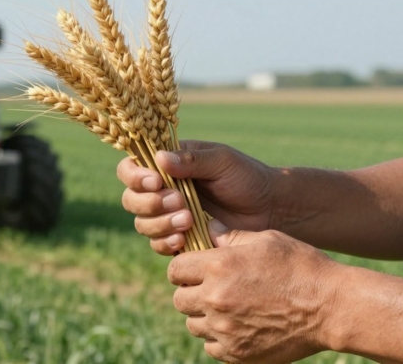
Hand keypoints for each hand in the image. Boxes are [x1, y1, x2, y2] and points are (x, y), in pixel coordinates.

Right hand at [117, 141, 277, 254]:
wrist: (271, 210)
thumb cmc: (247, 178)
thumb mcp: (222, 162)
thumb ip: (192, 161)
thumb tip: (159, 159)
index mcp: (167, 165)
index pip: (131, 168)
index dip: (135, 177)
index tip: (156, 182)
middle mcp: (162, 190)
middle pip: (131, 199)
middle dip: (150, 203)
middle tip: (178, 202)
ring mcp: (168, 216)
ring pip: (142, 224)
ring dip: (160, 223)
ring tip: (189, 220)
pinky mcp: (178, 238)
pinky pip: (158, 244)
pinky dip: (166, 243)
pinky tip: (183, 239)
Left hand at [169, 220, 340, 363]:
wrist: (333, 308)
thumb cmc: (301, 267)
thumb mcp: (266, 240)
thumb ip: (230, 237)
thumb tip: (207, 229)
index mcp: (218, 267)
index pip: (175, 269)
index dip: (184, 268)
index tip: (194, 269)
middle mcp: (215, 299)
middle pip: (180, 299)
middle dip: (192, 292)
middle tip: (212, 288)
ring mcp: (225, 330)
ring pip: (193, 324)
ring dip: (204, 316)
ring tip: (229, 308)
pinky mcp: (237, 353)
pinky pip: (211, 347)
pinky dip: (220, 339)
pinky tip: (239, 326)